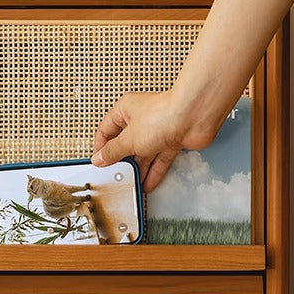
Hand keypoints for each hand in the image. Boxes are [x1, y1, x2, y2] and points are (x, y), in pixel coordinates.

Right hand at [92, 91, 213, 191]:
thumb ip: (113, 151)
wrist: (194, 117)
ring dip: (139, 169)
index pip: (106, 130)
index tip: (99, 162)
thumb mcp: (129, 139)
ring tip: (132, 183)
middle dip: (122, 160)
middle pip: (126, 143)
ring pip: (144, 153)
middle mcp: (141, 118)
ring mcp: (157, 130)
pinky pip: (160, 158)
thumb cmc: (163, 116)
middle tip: (116, 175)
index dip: (101, 147)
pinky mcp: (172, 140)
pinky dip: (154, 171)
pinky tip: (148, 183)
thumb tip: (100, 158)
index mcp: (126, 110)